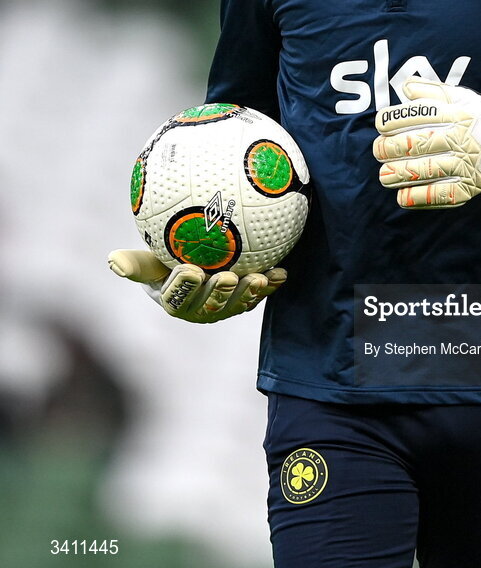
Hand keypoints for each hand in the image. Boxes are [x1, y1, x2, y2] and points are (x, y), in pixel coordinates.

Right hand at [107, 249, 285, 322]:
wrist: (197, 261)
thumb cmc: (166, 257)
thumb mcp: (150, 259)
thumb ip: (136, 262)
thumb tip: (112, 261)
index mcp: (174, 301)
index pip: (176, 298)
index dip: (183, 287)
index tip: (189, 269)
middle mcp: (199, 310)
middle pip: (210, 305)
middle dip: (218, 293)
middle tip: (225, 275)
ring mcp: (225, 308)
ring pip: (237, 304)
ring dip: (248, 293)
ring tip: (257, 278)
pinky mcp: (245, 301)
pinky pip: (258, 294)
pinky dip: (270, 285)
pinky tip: (281, 273)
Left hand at [373, 78, 480, 208]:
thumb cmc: (480, 120)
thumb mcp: (462, 98)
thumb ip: (433, 91)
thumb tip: (406, 86)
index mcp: (459, 113)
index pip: (422, 113)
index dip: (396, 118)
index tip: (380, 124)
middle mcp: (463, 138)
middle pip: (422, 142)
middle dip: (393, 147)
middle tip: (377, 150)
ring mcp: (467, 164)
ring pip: (429, 169)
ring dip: (402, 174)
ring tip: (384, 176)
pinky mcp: (471, 186)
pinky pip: (444, 194)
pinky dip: (421, 197)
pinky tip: (402, 197)